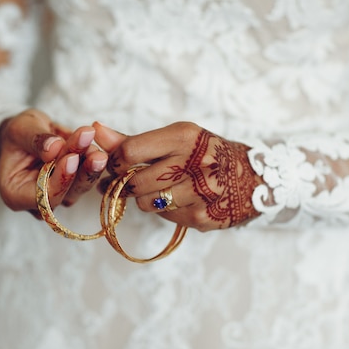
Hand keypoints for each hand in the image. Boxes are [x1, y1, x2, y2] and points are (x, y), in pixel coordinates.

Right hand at [0, 109, 107, 213]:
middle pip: (66, 194)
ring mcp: (60, 196)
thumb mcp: (19, 130)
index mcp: (16, 195)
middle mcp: (39, 202)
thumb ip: (35, 139)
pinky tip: (97, 143)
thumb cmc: (17, 135)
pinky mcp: (75, 186)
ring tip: (97, 145)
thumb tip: (54, 147)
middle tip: (95, 152)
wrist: (26, 135)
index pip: (42, 196)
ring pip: (80, 186)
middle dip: (81, 171)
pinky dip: (92, 159)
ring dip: (91, 165)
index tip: (71, 157)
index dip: (59, 179)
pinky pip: (87, 175)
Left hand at [94, 121, 262, 230]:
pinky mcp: (203, 218)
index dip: (114, 163)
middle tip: (125, 183)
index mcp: (184, 136)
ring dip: (145, 199)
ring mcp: (200, 193)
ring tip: (158, 189)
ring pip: (146, 204)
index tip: (114, 166)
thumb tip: (95, 130)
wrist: (254, 178)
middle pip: (134, 182)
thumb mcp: (175, 138)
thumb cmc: (205, 154)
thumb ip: (132, 140)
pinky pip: (166, 218)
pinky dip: (166, 211)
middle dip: (123, 185)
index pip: (129, 152)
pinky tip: (179, 200)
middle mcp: (194, 163)